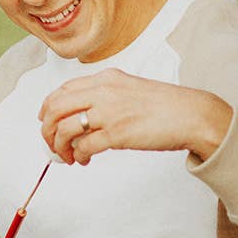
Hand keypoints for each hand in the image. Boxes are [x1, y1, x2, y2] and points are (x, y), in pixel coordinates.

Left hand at [38, 69, 232, 165]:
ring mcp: (110, 112)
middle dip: (47, 130)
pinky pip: (84, 146)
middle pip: (56, 108)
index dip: (47, 108)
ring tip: (67, 157)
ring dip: (59, 147)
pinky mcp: (117, 134)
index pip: (63, 90)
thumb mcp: (130, 89)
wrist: (191, 114)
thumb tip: (82, 117)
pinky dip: (78, 156)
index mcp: (106, 78)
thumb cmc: (165, 105)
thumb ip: (105, 97)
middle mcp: (104, 91)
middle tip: (51, 144)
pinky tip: (83, 160)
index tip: (46, 122)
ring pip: (65, 129)